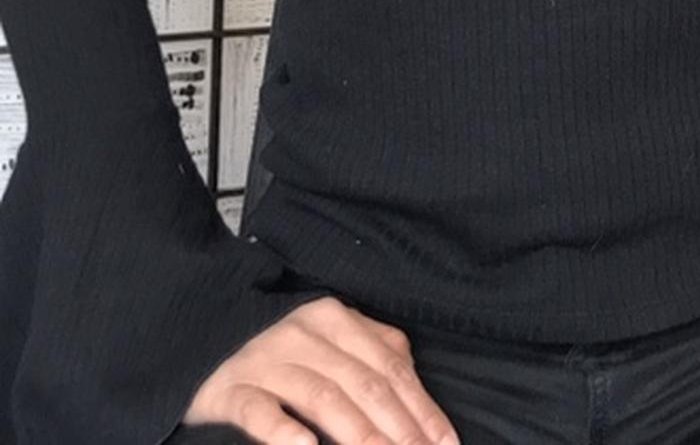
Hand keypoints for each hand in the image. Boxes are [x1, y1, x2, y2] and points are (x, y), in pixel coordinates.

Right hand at [181, 295, 460, 444]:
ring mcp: (267, 361)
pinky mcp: (231, 390)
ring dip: (359, 434)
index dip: (421, 407)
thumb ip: (375, 350)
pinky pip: (261, 412)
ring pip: (323, 398)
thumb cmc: (283, 351)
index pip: (390, 367)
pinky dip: (286, 432)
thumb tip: (418, 389)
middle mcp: (304, 334)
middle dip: (399, 427)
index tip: (444, 443)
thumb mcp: (331, 338)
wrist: (202, 341)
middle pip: (363, 384)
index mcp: (336, 319)